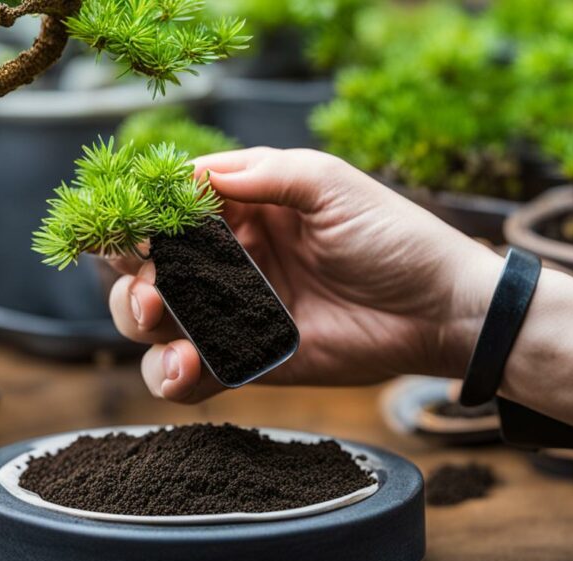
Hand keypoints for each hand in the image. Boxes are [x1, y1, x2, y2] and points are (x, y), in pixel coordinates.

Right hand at [108, 147, 502, 402]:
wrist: (441, 313)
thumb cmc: (395, 238)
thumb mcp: (332, 185)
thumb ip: (263, 174)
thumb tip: (190, 174)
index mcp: (246, 209)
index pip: (171, 210)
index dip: (141, 220)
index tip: (131, 233)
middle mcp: (231, 259)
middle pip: (148, 267)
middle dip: (132, 276)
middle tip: (149, 291)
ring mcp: (237, 313)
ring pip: (157, 321)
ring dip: (141, 322)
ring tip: (161, 322)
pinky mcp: (249, 362)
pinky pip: (191, 372)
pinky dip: (172, 374)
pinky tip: (186, 368)